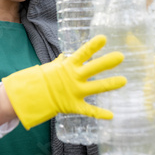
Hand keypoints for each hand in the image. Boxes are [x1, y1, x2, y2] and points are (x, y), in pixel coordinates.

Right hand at [2, 35, 126, 129]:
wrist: (31, 96)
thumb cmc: (41, 79)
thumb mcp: (51, 67)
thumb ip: (62, 62)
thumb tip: (66, 56)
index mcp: (68, 66)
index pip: (83, 53)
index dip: (93, 46)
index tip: (104, 38)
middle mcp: (74, 77)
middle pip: (93, 68)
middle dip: (107, 62)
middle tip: (120, 56)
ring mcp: (75, 92)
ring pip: (96, 87)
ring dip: (110, 84)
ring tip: (124, 80)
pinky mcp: (74, 105)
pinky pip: (89, 110)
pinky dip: (100, 114)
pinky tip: (111, 115)